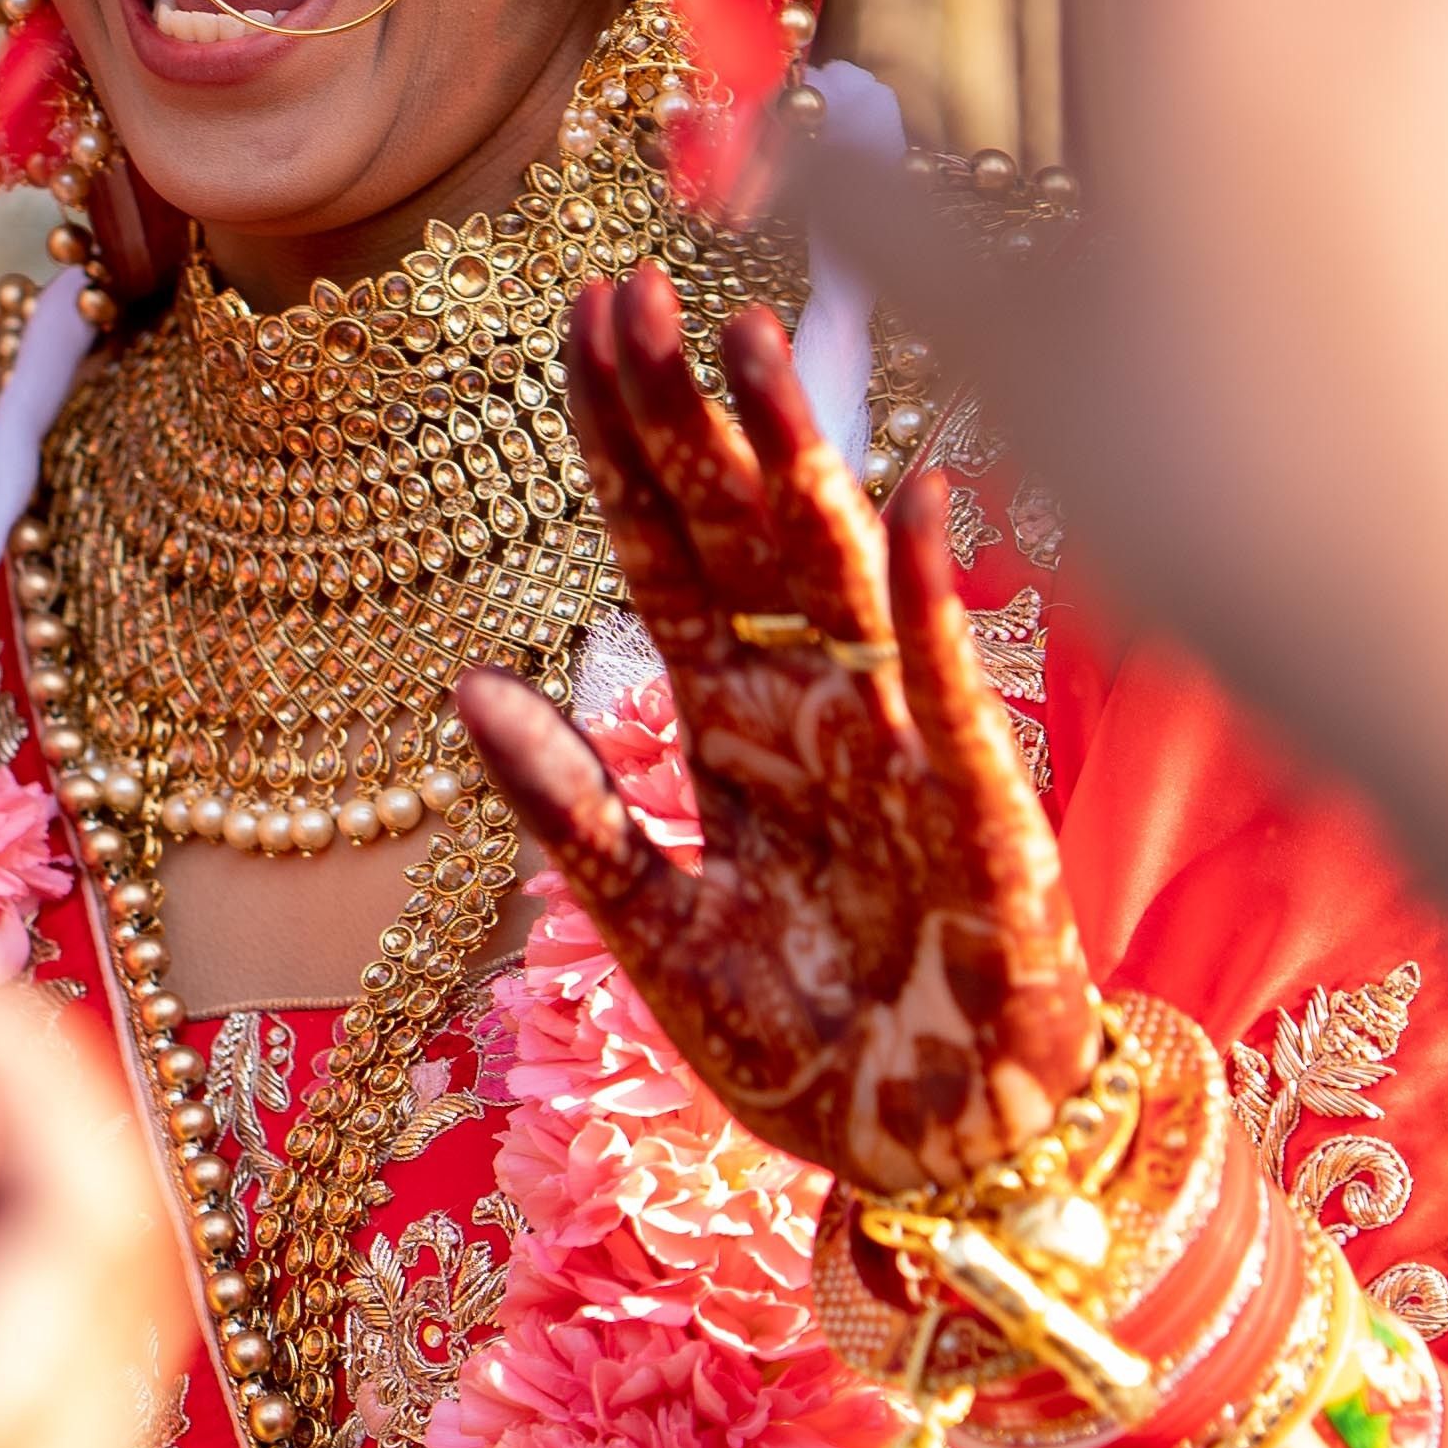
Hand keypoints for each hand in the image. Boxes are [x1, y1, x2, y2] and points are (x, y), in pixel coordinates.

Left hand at [456, 271, 1098, 1196]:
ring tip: (751, 340)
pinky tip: (918, 497)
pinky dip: (938, 601)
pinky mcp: (982, 821)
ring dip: (797, 463)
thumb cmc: (805, 1046)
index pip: (663, 557)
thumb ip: (572, 813)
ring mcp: (899, 755)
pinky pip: (953, 694)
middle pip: (740, 534)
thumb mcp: (654, 934)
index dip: (625, 446)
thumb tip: (465, 684)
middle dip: (688, 416)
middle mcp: (813, 715)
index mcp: (730, 733)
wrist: (928, 1161)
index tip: (586, 322)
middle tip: (635, 286)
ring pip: (838, 580)